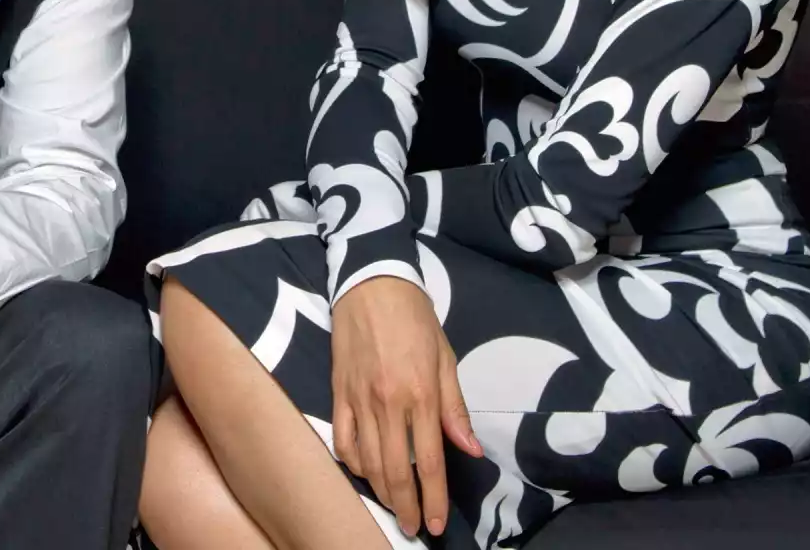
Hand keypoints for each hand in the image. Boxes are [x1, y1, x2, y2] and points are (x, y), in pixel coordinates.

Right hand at [330, 276, 482, 539]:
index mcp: (421, 394)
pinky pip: (342, 440)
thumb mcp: (446, 357)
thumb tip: (471, 450)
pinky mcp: (338, 393)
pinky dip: (353, 464)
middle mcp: (388, 402)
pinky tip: (365, 472)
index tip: (436, 524)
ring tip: (394, 507)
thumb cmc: (415, 318)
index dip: (434, 498)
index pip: (431, 460)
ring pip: (368, 461)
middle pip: (396, 471)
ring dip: (381, 492)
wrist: (371, 283)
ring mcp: (359, 399)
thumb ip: (455, 408)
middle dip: (406, 507)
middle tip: (414, 528)